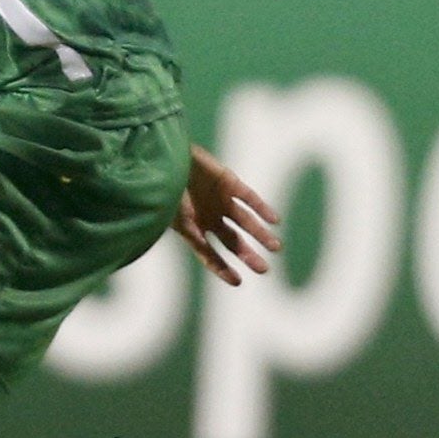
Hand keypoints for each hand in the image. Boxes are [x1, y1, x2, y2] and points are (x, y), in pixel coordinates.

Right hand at [172, 144, 282, 285]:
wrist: (164, 155)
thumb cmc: (162, 187)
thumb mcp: (174, 215)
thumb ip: (190, 232)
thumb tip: (203, 250)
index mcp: (192, 227)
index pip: (209, 253)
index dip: (222, 268)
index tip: (238, 281)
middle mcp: (208, 216)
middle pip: (233, 240)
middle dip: (247, 255)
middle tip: (263, 269)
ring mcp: (220, 199)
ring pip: (246, 221)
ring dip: (260, 234)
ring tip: (275, 248)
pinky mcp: (228, 181)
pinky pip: (249, 197)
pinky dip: (262, 208)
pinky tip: (273, 221)